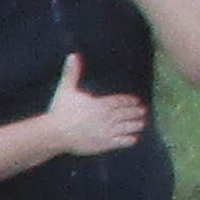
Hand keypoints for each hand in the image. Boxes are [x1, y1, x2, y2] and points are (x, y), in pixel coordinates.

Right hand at [33, 56, 149, 158]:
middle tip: (143, 111)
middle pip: (126, 114)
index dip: (130, 101)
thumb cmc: (60, 111)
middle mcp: (107, 117)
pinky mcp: (103, 144)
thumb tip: (73, 55)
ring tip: (141, 124)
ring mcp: (106, 131)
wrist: (55, 134)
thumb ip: (72, 73)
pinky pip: (121, 142)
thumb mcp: (66, 89)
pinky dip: (129, 140)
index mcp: (100, 104)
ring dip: (136, 125)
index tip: (137, 101)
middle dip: (136, 112)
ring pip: (127, 127)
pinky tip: (133, 139)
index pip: (120, 101)